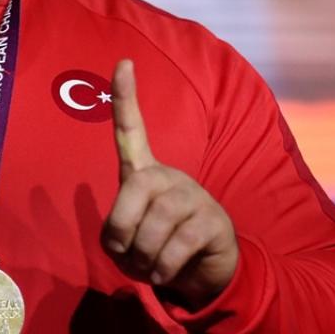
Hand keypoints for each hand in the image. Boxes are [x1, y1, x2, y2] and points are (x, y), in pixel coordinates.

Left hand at [101, 60, 237, 308]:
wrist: (203, 274)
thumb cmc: (155, 249)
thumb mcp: (127, 240)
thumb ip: (119, 231)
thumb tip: (127, 237)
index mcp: (144, 174)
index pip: (131, 130)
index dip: (125, 97)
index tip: (123, 61)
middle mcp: (170, 176)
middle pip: (135, 188)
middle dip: (122, 228)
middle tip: (126, 253)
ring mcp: (195, 196)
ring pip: (156, 223)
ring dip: (144, 256)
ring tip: (150, 267)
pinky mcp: (215, 222)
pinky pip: (178, 244)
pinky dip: (163, 268)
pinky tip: (166, 274)